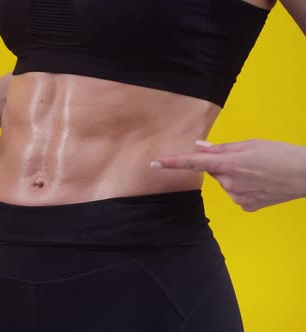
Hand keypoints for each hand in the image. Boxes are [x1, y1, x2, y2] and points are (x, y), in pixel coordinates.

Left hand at [150, 139, 305, 211]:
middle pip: (215, 171)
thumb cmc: (281, 154)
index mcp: (228, 163)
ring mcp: (237, 197)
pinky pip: (237, 194)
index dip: (172, 163)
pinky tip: (262, 184)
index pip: (193, 163)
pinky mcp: (246, 206)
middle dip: (225, 165)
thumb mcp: (250, 144)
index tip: (154, 163)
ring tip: (260, 172)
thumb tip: (199, 148)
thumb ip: (221, 148)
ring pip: (226, 183)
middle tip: (249, 161)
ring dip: (236, 176)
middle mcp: (229, 182)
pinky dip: (246, 188)